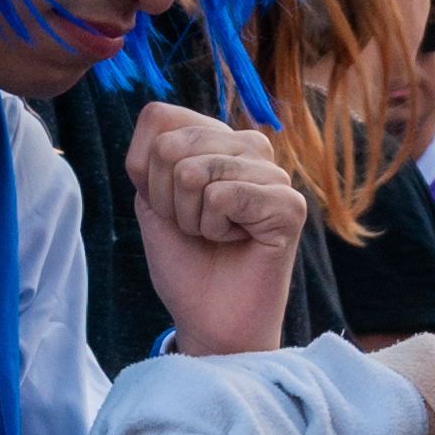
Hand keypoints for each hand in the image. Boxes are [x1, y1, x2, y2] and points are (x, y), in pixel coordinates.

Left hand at [129, 103, 303, 358]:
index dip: (144, 169)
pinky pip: (223, 196)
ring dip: (191, 218)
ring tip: (215, 236)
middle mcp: (249, 147)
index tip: (166, 204)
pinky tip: (236, 242)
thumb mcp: (152, 200)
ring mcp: (273, 174)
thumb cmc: (185, 261)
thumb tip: (160, 126)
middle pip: (171, 145)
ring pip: (194, 172)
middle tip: (193, 228)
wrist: (209, 318)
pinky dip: (215, 229)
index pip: (159, 116)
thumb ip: (153, 156)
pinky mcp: (290, 205)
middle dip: (166, 199)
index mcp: (217, 139)